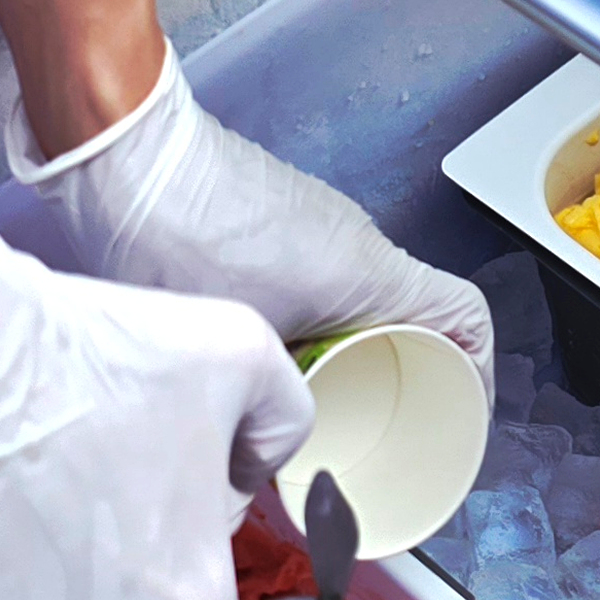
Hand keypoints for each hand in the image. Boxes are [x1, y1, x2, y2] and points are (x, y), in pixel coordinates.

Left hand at [6, 41, 494, 392]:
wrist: (122, 152)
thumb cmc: (173, 232)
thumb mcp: (236, 347)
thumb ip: (268, 400)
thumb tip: (269, 448)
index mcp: (369, 273)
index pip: (468, 318)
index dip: (478, 373)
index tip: (462, 413)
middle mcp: (358, 241)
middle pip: (417, 315)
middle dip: (405, 375)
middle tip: (377, 423)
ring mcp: (321, 222)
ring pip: (365, 298)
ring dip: (354, 346)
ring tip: (314, 395)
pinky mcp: (282, 216)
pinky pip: (327, 276)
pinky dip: (319, 318)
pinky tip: (272, 350)